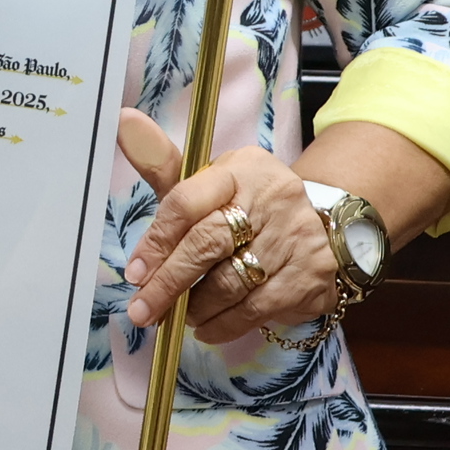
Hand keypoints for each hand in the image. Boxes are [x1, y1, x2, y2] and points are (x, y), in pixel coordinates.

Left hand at [114, 112, 334, 345]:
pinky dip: (222, 325)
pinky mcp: (308, 276)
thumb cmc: (248, 207)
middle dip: (168, 282)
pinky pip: (255, 309)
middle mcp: (272, 198)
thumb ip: (163, 164)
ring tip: (178, 315)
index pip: (187, 201)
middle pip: (207, 244)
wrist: (324, 228)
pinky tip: (205, 326)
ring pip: (230, 283)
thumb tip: (124, 122)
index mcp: (240, 169)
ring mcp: (294, 238)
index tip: (135, 273)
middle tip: (143, 309)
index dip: (157, 241)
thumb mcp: (209, 182)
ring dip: (195, 307)